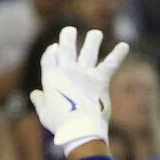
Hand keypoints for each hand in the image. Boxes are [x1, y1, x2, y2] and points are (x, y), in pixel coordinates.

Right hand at [29, 27, 128, 153]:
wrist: (79, 129)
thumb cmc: (59, 124)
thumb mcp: (44, 113)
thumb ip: (39, 100)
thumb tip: (35, 94)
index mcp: (51, 78)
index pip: (49, 58)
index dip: (50, 52)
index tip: (54, 48)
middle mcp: (67, 72)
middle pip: (66, 48)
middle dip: (67, 37)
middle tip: (69, 30)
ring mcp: (84, 74)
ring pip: (88, 50)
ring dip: (92, 40)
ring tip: (96, 34)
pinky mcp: (100, 80)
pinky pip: (110, 64)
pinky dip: (118, 54)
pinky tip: (124, 45)